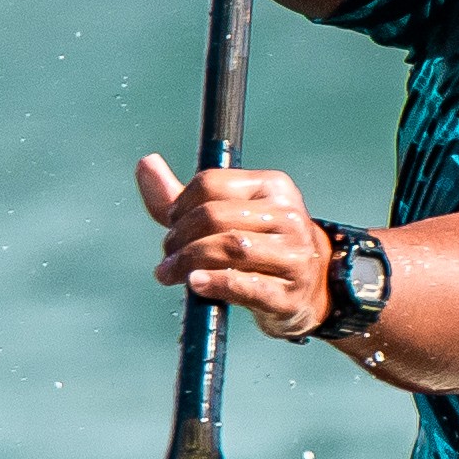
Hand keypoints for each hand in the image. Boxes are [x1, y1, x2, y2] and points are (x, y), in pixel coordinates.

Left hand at [137, 153, 333, 340]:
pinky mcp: (289, 294)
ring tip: (172, 273)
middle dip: (180, 237)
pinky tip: (195, 283)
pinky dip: (214, 283)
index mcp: (272, 187)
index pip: (211, 184)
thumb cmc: (261, 249)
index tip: (170, 226)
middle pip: (216, 216)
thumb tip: (146, 164)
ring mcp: (293, 256)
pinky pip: (245, 285)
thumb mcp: (228, 216)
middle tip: (168, 256)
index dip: (179, 206)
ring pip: (230, 248)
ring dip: (190, 261)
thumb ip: (180, 196)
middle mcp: (288, 216)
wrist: (312, 291)